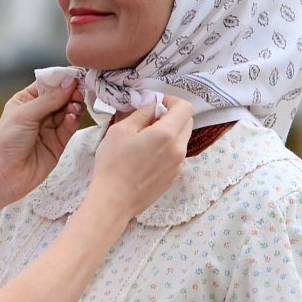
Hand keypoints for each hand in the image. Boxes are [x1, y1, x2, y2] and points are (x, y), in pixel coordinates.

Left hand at [0, 78, 85, 202]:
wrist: (4, 175)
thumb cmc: (6, 142)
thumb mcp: (26, 114)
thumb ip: (50, 99)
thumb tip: (70, 81)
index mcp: (25, 100)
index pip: (48, 84)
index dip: (62, 79)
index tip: (77, 75)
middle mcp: (38, 112)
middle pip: (61, 96)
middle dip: (71, 92)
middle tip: (79, 92)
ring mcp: (49, 128)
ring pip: (68, 111)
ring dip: (74, 106)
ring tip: (76, 105)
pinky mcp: (58, 143)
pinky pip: (70, 127)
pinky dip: (74, 120)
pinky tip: (73, 117)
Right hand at [88, 97, 193, 218]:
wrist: (114, 201)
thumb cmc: (113, 164)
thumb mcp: (121, 130)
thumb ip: (142, 113)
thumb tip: (153, 105)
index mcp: (167, 133)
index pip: (185, 107)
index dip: (172, 101)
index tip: (156, 105)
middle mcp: (179, 149)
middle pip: (187, 122)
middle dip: (172, 116)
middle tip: (150, 121)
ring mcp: (179, 165)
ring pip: (182, 139)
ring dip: (169, 133)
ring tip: (146, 140)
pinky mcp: (174, 177)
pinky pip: (176, 155)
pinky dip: (167, 149)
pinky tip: (146, 157)